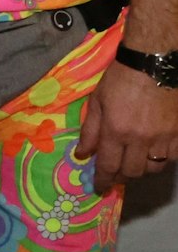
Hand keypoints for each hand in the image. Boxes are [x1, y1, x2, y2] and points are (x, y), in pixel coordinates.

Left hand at [76, 54, 177, 193]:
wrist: (154, 63)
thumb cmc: (120, 78)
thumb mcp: (97, 101)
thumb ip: (90, 130)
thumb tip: (83, 154)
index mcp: (116, 130)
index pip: (109, 165)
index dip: (103, 180)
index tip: (99, 188)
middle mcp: (141, 139)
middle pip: (133, 172)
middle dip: (122, 176)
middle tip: (116, 173)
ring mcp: (164, 137)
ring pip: (154, 168)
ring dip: (142, 169)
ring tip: (133, 162)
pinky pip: (173, 157)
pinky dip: (162, 159)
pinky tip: (154, 152)